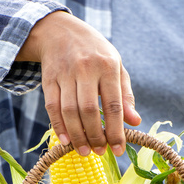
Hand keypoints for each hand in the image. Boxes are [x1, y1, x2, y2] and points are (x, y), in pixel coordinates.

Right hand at [17, 11, 140, 156]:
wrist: (61, 31)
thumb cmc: (96, 54)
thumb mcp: (116, 68)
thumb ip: (125, 95)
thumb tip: (135, 122)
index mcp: (108, 66)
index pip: (113, 105)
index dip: (115, 130)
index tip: (118, 149)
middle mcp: (86, 68)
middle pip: (89, 110)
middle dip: (95, 135)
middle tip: (100, 152)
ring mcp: (65, 73)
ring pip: (69, 111)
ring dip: (77, 135)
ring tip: (84, 151)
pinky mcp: (48, 79)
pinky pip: (52, 107)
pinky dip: (58, 126)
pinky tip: (65, 140)